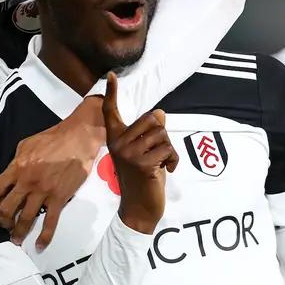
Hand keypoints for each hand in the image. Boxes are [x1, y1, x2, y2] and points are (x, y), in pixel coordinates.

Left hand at [0, 96, 104, 248]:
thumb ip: (17, 160)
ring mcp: (43, 192)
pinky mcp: (59, 198)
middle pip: (7, 207)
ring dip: (19, 231)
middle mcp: (27, 182)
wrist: (78, 138)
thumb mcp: (26, 144)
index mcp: (17, 167)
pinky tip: (40, 245)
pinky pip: (50, 221)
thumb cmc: (53, 137)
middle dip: (3, 220)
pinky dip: (44, 236)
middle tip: (4, 226)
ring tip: (16, 240)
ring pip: (25, 217)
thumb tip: (12, 173)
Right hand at [103, 72, 178, 233]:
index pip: (111, 112)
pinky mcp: (142, 163)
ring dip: (169, 149)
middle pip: (152, 119)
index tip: (111, 75)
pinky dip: (173, 160)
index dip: (112, 93)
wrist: (139, 209)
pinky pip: (168, 149)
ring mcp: (129, 153)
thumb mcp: (145, 152)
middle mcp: (118, 143)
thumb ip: (150, 133)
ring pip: (162, 134)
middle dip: (163, 135)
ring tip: (161, 164)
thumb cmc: (143, 179)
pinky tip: (166, 170)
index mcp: (116, 139)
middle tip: (158, 154)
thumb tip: (160, 113)